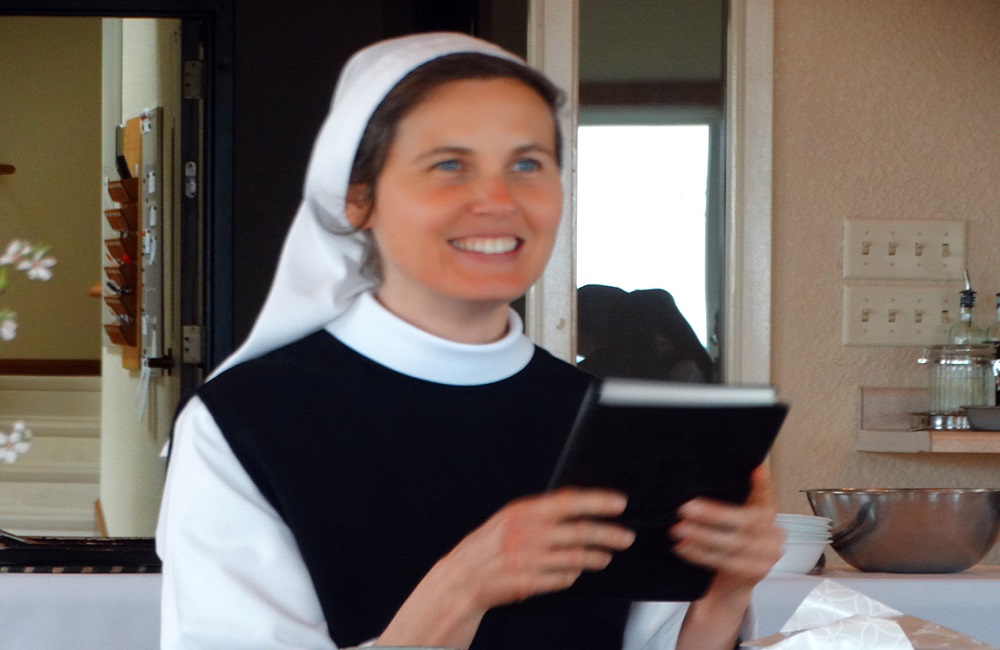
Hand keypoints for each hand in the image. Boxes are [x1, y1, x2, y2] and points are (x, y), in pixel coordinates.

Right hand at [376, 488, 633, 647]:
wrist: (462, 577)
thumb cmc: (490, 544)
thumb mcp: (512, 517)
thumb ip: (541, 513)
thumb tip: (579, 506)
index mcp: (524, 511)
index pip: (569, 501)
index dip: (598, 501)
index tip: (620, 502)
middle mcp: (528, 533)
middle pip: (580, 532)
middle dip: (609, 534)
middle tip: (626, 537)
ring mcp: (528, 560)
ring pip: (576, 558)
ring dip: (597, 557)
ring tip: (607, 557)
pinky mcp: (529, 583)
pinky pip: (563, 579)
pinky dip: (573, 575)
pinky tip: (578, 572)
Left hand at [668, 464, 782, 593]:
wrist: (732, 585)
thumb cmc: (728, 543)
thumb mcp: (732, 522)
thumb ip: (728, 505)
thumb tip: (698, 485)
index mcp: (768, 514)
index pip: (766, 497)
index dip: (763, 485)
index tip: (757, 469)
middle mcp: (774, 534)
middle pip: (746, 522)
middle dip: (713, 515)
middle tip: (685, 508)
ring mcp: (767, 556)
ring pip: (733, 543)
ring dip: (701, 536)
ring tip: (678, 530)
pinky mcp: (754, 573)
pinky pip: (724, 561)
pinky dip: (699, 554)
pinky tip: (682, 547)